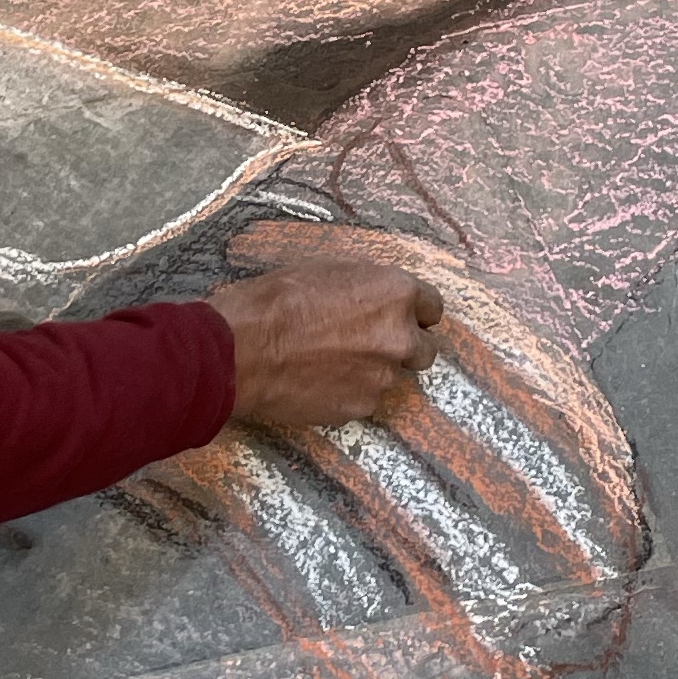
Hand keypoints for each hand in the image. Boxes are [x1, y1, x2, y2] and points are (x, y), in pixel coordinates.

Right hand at [210, 244, 447, 435]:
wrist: (243, 349)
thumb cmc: (277, 300)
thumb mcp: (328, 269)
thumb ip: (367, 287)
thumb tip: (377, 299)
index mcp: (397, 295)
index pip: (433, 307)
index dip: (415, 312)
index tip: (400, 316)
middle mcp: (399, 338)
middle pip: (425, 350)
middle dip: (403, 346)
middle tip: (369, 342)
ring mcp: (382, 378)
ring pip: (391, 377)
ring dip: (372, 370)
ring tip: (330, 362)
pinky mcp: (360, 409)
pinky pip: (364, 399)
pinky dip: (349, 392)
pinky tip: (318, 380)